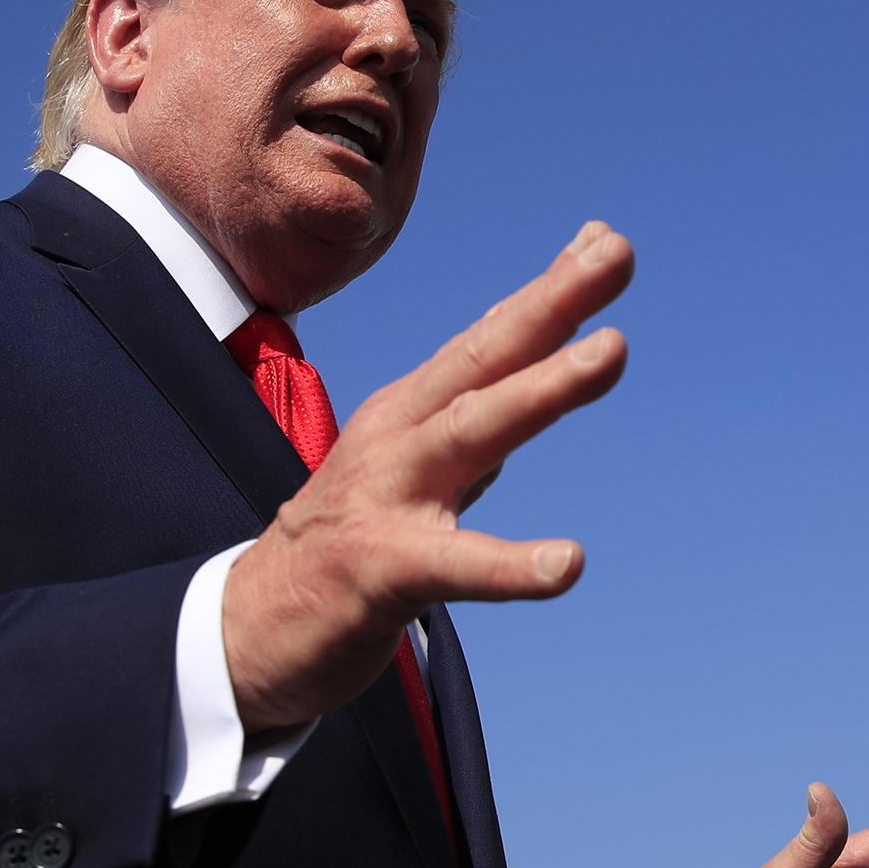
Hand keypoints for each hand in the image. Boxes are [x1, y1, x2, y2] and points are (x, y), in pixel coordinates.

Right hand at [223, 221, 633, 730]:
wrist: (251, 627)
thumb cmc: (348, 539)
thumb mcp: (418, 464)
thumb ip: (480, 417)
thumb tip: (548, 363)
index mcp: (410, 412)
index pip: (488, 340)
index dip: (549, 291)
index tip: (606, 240)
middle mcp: (398, 438)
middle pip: (484, 360)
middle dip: (553, 302)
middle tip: (618, 253)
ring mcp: (385, 498)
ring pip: (472, 432)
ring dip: (543, 388)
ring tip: (612, 351)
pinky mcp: (379, 569)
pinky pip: (454, 567)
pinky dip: (509, 566)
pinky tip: (566, 564)